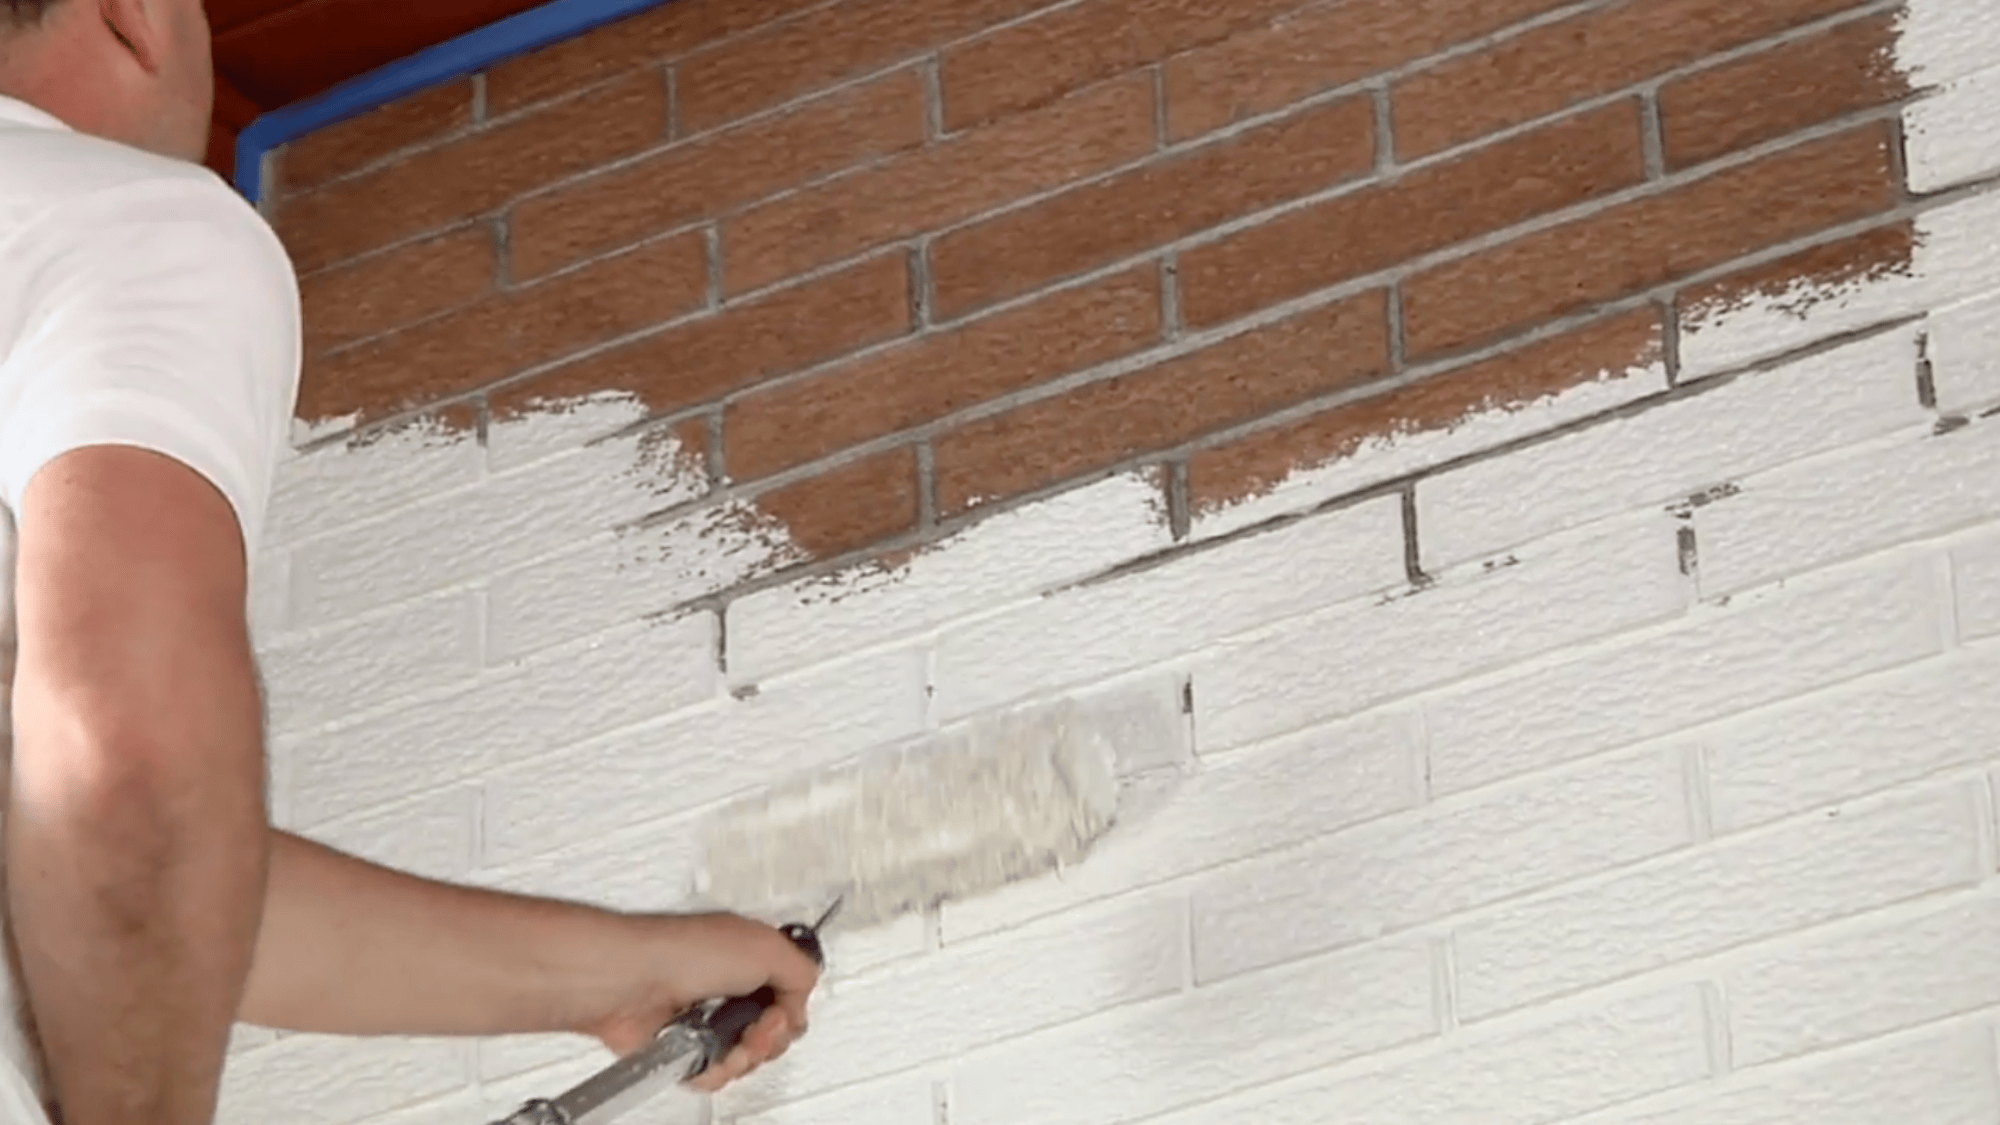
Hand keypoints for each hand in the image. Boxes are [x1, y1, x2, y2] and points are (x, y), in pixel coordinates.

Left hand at [569, 912, 822, 1093]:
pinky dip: (713, 1070)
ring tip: (723, 1039)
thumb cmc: (682, 952)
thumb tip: (800, 1002)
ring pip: (746, 1058)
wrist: (630, 982)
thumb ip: (802, 971)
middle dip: (769, 1037)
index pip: (791, 995)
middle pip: (773, 1033)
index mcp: (750, 956)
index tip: (782, 1007)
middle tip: (753, 1027)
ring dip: (741, 1056)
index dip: (791, 1009)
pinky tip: (702, 1052)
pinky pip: (715, 1073)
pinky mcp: (685, 1047)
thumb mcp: (767, 947)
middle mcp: (729, 987)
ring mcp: (706, 1019)